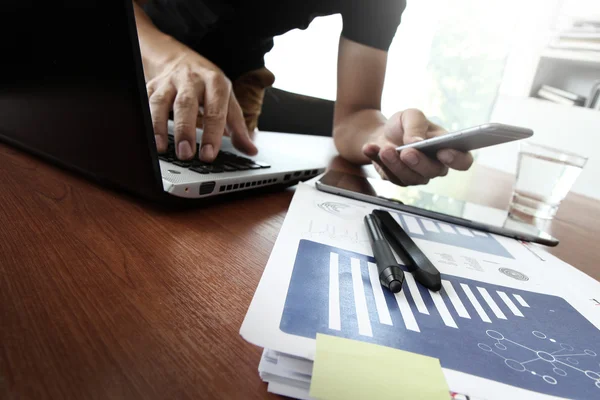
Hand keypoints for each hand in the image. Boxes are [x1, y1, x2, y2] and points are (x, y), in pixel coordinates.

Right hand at [145, 41, 256, 161]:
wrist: (180, 58)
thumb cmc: (208, 85)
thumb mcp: (228, 101)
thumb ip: (238, 127)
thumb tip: (251, 150)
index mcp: (215, 83)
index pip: (215, 111)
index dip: (212, 135)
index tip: (208, 155)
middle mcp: (192, 80)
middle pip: (187, 104)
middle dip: (185, 130)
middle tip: (186, 154)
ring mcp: (169, 82)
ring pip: (161, 102)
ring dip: (159, 126)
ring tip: (161, 148)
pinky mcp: (152, 86)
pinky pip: (145, 102)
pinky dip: (145, 119)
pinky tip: (147, 137)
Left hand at [362, 109, 472, 185]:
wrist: (379, 133)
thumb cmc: (403, 125)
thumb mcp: (411, 116)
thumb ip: (416, 126)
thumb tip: (417, 142)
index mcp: (446, 148)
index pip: (463, 161)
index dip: (457, 159)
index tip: (443, 152)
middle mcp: (434, 165)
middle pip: (433, 171)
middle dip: (419, 162)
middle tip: (407, 151)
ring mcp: (416, 176)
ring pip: (409, 177)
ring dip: (396, 163)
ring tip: (385, 149)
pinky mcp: (397, 179)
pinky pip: (389, 176)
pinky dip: (377, 161)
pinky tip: (370, 148)